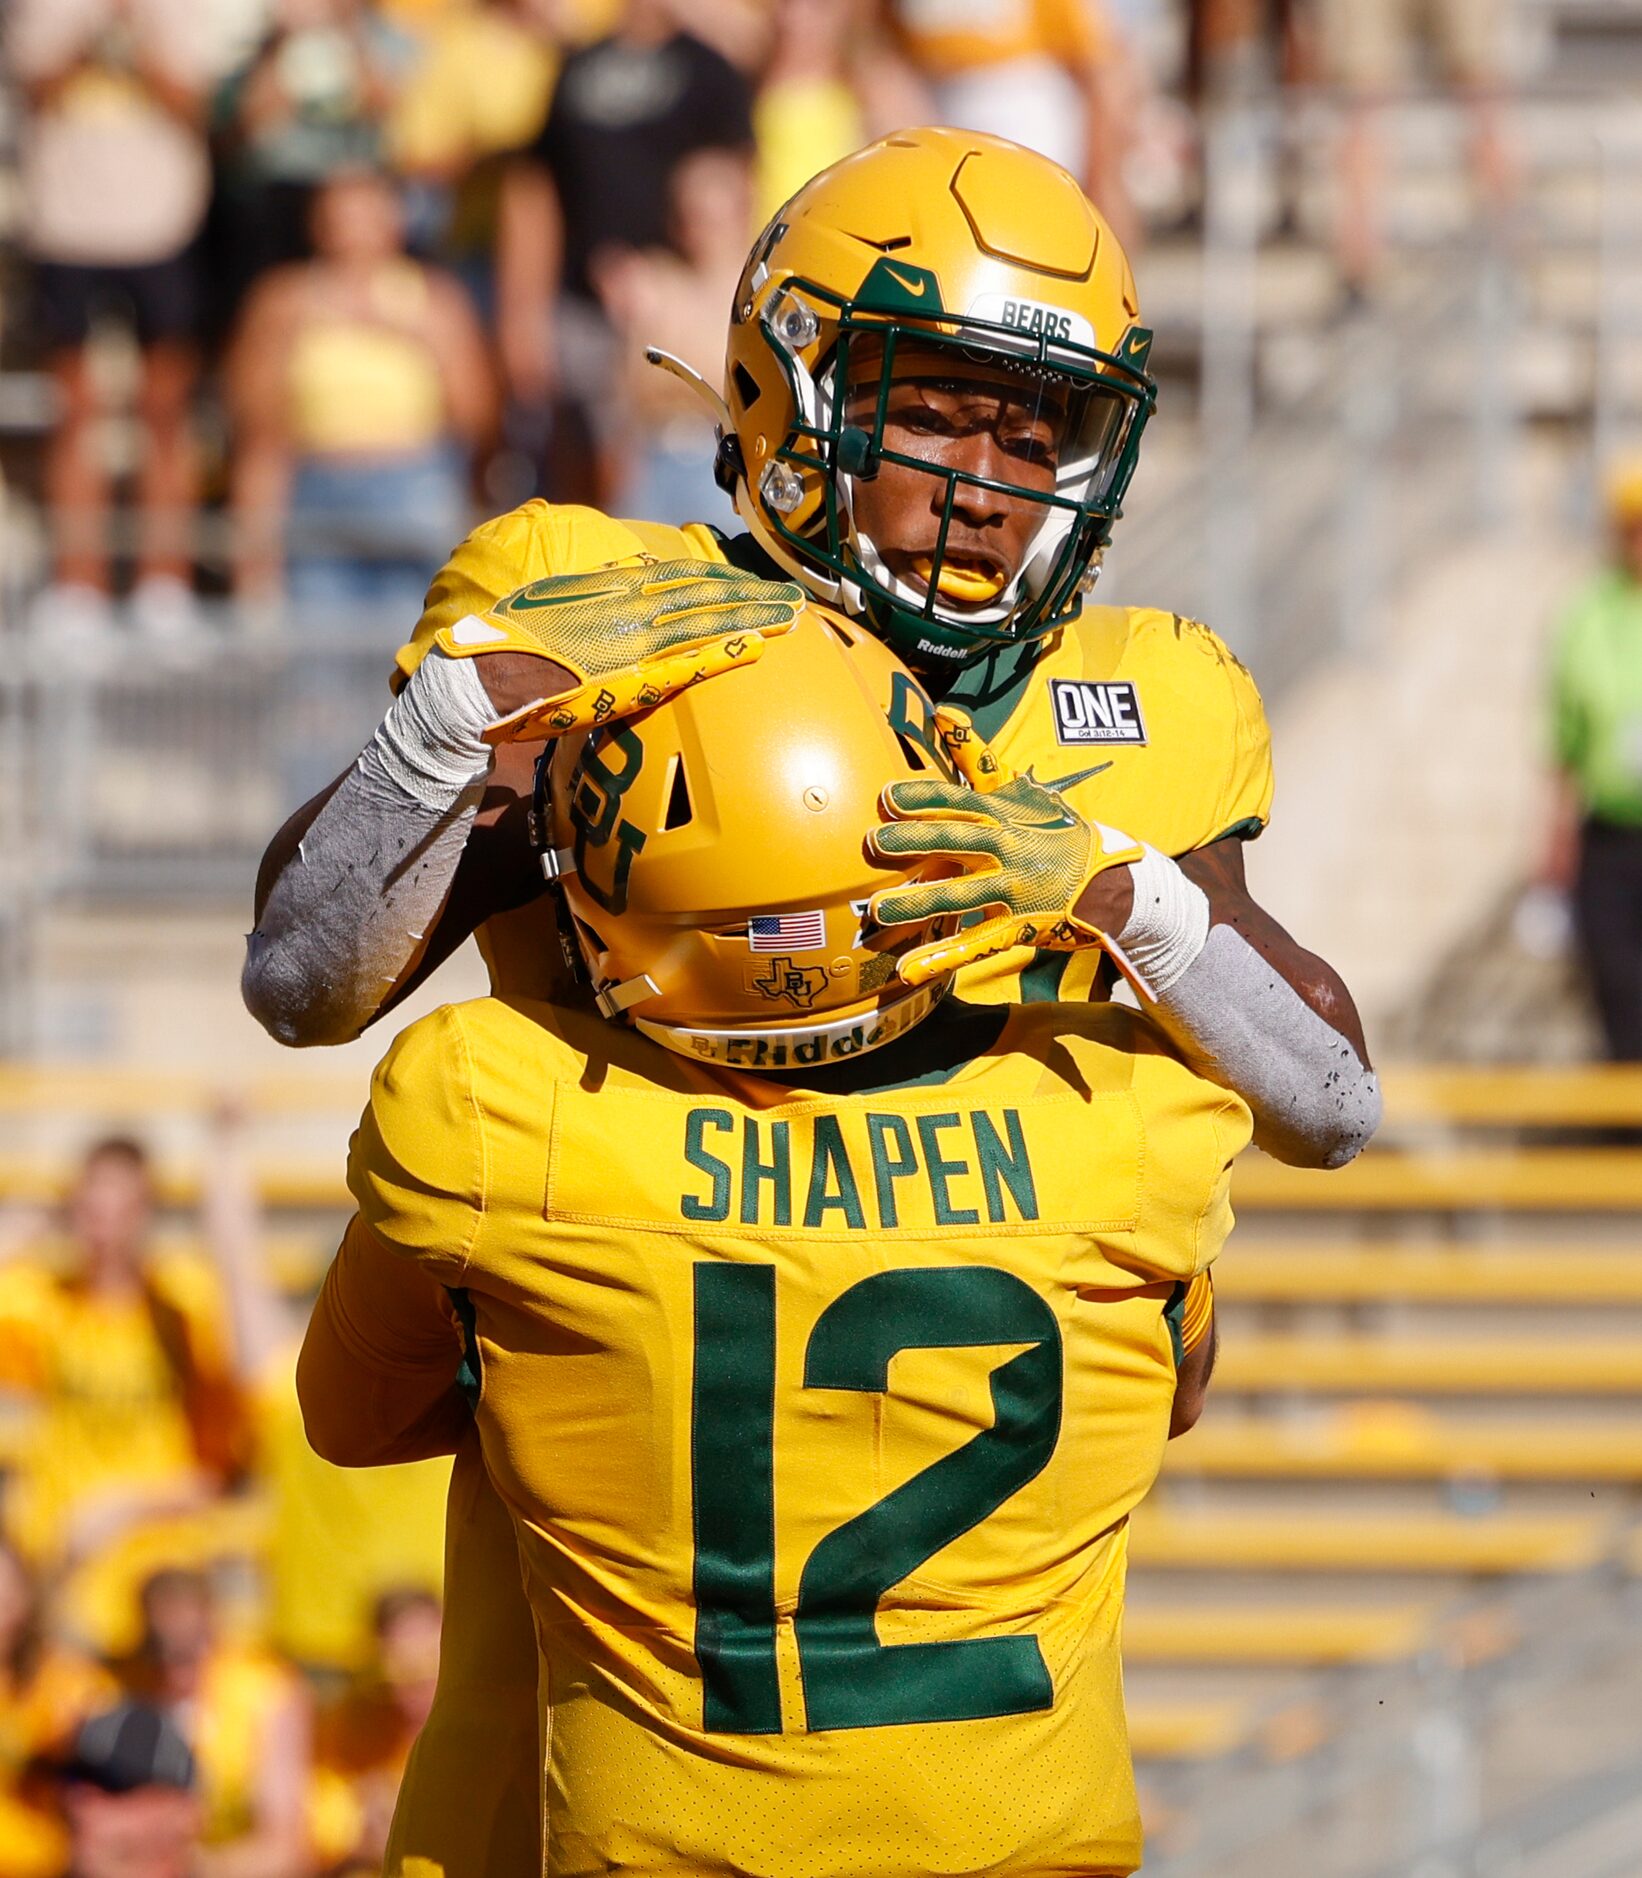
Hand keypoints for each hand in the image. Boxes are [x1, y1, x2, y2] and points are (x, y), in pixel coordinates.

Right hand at [432, 559, 805, 740]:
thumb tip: (625, 581)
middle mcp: (628, 606)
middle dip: (752, 595)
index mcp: (610, 588)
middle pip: (706, 595)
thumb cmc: (510, 649)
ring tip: (791, 617)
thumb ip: (594, 593)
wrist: (483, 676)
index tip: (751, 583)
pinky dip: (725, 651)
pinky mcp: (630, 673)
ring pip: (707, 620)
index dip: (722, 579)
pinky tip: (757, 646)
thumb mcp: (554, 604)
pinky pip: (689, 660)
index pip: (681, 577)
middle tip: (793, 597)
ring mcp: (633, 638)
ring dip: (754, 618)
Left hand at [868, 707, 1143, 986]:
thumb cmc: (1059, 833)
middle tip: (873, 843)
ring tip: (878, 910)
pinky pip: (976, 943)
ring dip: (919, 902)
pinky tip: (909, 968)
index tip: (886, 797)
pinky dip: (943, 957)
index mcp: (1005, 814)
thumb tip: (944, 711)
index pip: (960, 799)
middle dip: (915, 841)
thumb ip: (977, 757)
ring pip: (961, 895)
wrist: (1114, 883)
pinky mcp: (1018, 926)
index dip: (924, 797)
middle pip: (956, 841)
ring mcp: (1014, 889)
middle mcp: (1008, 848)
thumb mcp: (1024, 791)